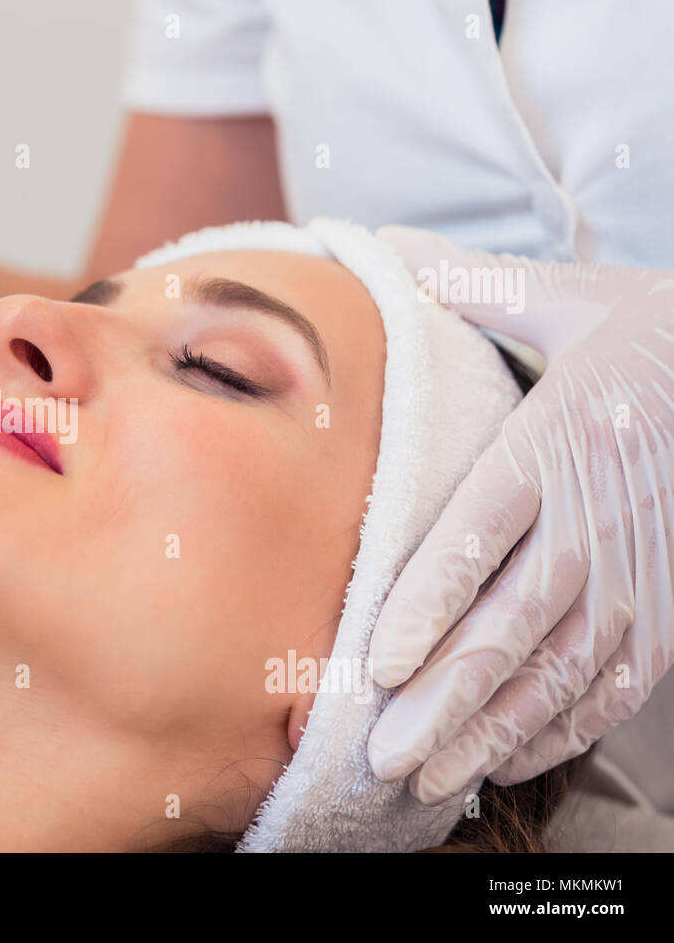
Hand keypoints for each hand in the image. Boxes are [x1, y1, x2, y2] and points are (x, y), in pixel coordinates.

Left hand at [366, 225, 673, 804]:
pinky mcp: (668, 604)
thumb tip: (377, 246)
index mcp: (557, 443)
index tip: (379, 661)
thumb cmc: (646, 330)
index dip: (431, 604)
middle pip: (515, 623)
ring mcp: (640, 570)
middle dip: (446, 697)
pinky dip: (564, 726)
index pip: (482, 535)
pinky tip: (510, 759)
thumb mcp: (564, 295)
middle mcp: (596, 518)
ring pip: (562, 669)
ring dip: (493, 728)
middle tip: (383, 755)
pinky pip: (618, 682)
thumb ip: (468, 283)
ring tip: (427, 776)